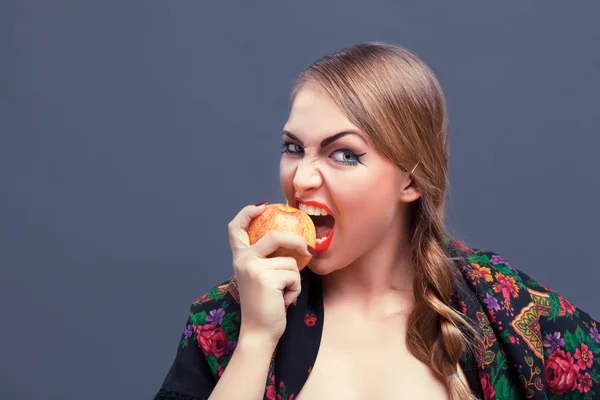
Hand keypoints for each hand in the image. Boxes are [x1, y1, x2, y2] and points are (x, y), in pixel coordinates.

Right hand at [228, 202, 313, 345]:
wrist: (259, 332)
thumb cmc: (265, 305)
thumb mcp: (261, 277)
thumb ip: (267, 260)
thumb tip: (293, 243)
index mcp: (240, 258)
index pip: (236, 228)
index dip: (248, 212)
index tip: (263, 206)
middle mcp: (244, 260)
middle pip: (274, 236)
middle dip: (296, 241)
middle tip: (308, 251)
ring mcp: (254, 268)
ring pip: (291, 261)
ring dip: (294, 279)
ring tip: (283, 294)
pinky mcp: (267, 278)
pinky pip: (294, 275)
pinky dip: (295, 289)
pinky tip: (284, 300)